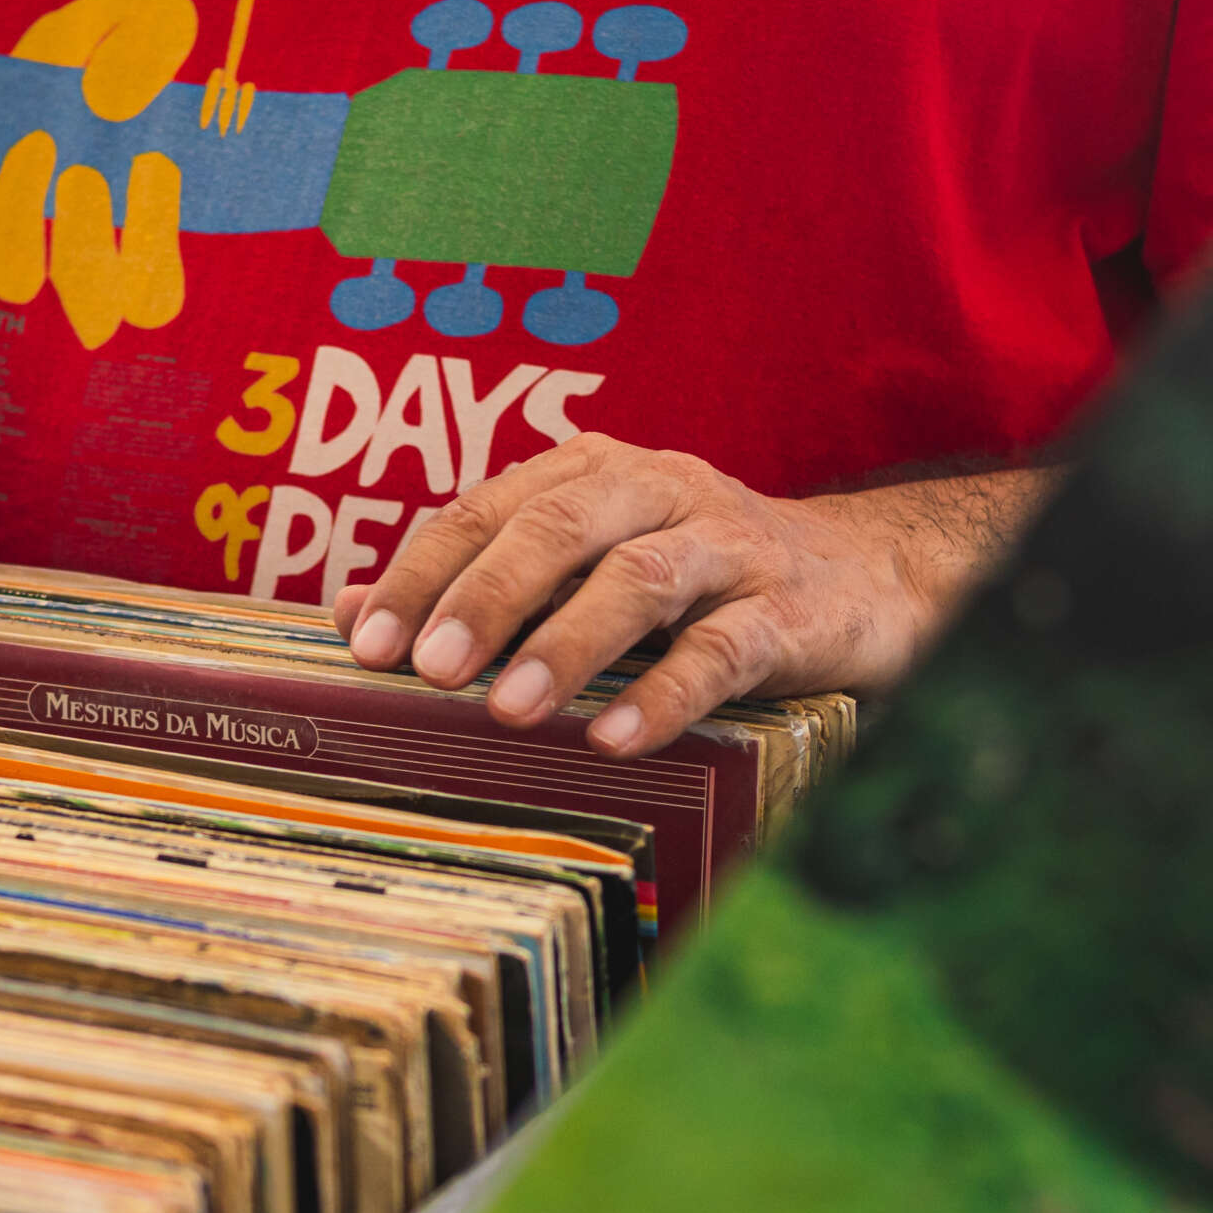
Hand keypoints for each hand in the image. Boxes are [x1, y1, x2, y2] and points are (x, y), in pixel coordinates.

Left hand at [334, 433, 1035, 757]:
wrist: (866, 579)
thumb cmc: (692, 582)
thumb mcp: (583, 569)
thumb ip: (477, 583)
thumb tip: (346, 613)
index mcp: (594, 474)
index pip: (489, 509)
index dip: (424, 573)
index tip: (368, 642)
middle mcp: (660, 492)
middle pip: (560, 527)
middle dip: (487, 598)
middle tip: (430, 669)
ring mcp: (730, 548)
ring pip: (641, 580)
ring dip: (569, 644)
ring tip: (512, 712)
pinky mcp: (792, 612)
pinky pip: (725, 649)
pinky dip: (668, 693)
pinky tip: (619, 739)